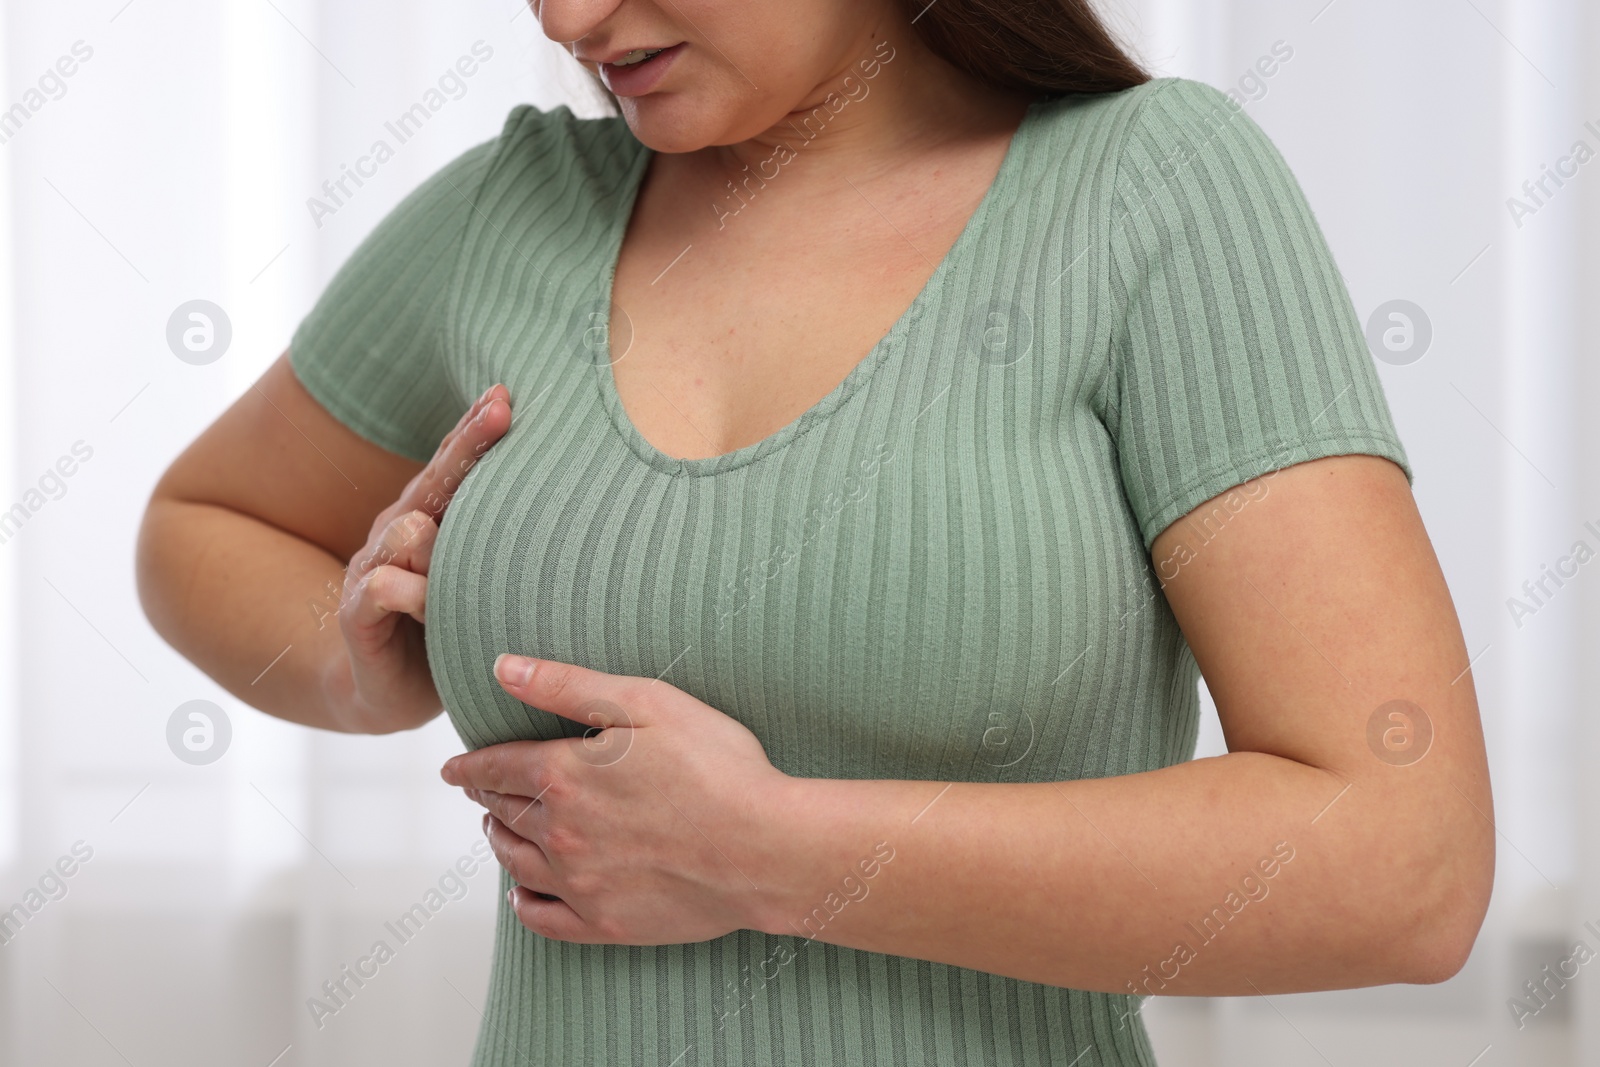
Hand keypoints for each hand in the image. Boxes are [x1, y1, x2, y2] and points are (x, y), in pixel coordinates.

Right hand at [328, 384, 510, 731]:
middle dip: (465, 446)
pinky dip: (389, 586)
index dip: (478, 431)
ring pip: (401, 531)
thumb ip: (504, 550)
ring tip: (435, 531)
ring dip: (426, 530)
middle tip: (498, 410)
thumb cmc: (446, 626)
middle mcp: (398, 531)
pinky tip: (396, 583)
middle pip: (433, 481)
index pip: (456, 468)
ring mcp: (373, 569)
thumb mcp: (479, 584)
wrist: (385, 689)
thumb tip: (568, 505)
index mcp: (432, 518)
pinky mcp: (358, 616)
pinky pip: (374, 592)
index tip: (506, 395)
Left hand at [440, 655, 790, 944]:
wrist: (765, 850)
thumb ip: (568, 685)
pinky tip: (522, 893)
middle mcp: (559, 834)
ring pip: (516, 862)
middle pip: (504, 813)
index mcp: (564, 776)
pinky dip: (523, 902)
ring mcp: (580, 884)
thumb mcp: (646, 703)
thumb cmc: (718, 766)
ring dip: (500, 841)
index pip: (497, 768)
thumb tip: (503, 668)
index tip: (453, 769)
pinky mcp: (606, 923)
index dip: (470, 766)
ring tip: (497, 829)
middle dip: (487, 798)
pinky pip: (543, 918)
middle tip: (479, 791)